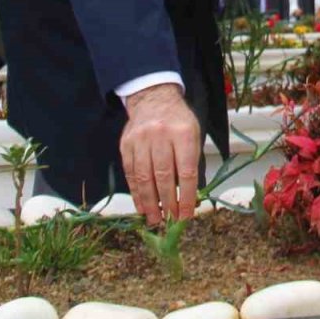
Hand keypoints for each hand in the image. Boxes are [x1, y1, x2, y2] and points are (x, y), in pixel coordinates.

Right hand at [119, 83, 199, 225]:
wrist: (153, 98)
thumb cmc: (178, 121)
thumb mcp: (193, 134)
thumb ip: (191, 163)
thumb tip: (190, 198)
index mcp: (183, 133)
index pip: (186, 171)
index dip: (187, 196)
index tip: (187, 215)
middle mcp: (161, 135)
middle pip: (164, 176)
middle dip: (168, 202)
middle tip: (170, 220)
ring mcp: (141, 140)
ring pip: (145, 177)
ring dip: (150, 202)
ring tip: (155, 219)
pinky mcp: (126, 145)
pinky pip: (131, 173)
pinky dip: (136, 192)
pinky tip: (141, 205)